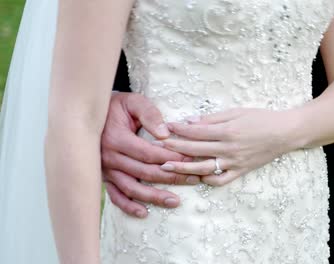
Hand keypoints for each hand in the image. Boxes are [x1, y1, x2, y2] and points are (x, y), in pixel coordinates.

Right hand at [101, 92, 199, 217]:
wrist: (90, 114)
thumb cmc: (117, 107)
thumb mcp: (133, 102)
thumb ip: (149, 114)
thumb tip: (165, 133)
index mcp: (116, 138)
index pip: (149, 153)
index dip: (171, 158)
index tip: (190, 160)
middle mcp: (109, 157)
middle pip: (144, 172)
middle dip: (171, 177)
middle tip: (193, 179)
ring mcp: (105, 170)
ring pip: (132, 188)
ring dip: (154, 197)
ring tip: (175, 201)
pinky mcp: (104, 177)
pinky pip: (115, 195)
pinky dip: (128, 206)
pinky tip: (144, 213)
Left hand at [159, 108, 296, 185]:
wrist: (285, 133)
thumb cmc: (261, 118)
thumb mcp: (237, 112)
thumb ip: (213, 118)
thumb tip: (190, 121)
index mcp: (227, 130)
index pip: (196, 131)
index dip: (178, 129)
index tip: (165, 127)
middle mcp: (229, 148)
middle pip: (195, 149)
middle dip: (173, 147)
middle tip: (155, 146)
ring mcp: (234, 162)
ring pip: (204, 167)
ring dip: (183, 167)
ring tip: (166, 166)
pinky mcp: (241, 171)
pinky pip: (221, 180)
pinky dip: (207, 180)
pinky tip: (196, 175)